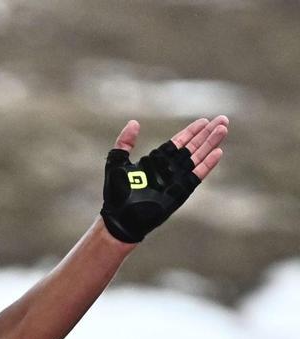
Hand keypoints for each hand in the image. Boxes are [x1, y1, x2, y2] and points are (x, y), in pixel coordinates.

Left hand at [101, 114, 227, 243]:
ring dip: (210, 144)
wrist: (119, 219)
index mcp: (156, 161)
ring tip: (223, 129)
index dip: (191, 131)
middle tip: (223, 120)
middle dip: (207, 133)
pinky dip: (206, 165)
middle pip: (192, 147)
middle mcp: (169, 169)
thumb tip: (133, 123)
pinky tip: (218, 153)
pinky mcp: (180, 192)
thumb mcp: (116, 163)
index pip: (178, 142)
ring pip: (197, 157)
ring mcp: (176, 180)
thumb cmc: (115, 195)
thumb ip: (124, 143)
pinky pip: (196, 176)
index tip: (204, 121)